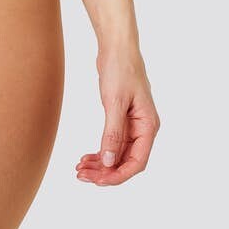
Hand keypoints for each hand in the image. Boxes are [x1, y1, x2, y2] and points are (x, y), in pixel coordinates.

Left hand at [76, 46, 158, 186]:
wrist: (117, 48)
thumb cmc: (120, 70)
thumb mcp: (115, 102)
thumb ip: (113, 134)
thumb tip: (109, 162)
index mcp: (148, 126)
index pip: (137, 162)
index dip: (118, 175)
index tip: (98, 181)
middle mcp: (144, 129)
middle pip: (126, 161)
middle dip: (105, 172)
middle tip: (81, 175)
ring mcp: (133, 125)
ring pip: (117, 154)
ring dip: (100, 165)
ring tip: (79, 169)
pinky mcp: (122, 120)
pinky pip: (112, 143)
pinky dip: (99, 152)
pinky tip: (85, 157)